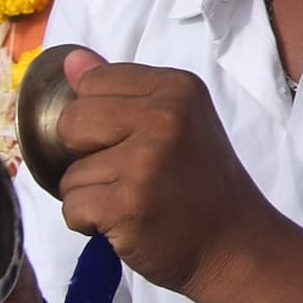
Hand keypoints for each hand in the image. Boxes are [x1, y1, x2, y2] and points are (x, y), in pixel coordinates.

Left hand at [47, 61, 277, 294]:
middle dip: (85, 154)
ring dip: (90, 195)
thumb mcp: (175, 121)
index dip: (99, 118)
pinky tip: (124, 222)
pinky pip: (71, 208)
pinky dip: (88, 223)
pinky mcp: (127, 204)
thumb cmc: (200, 182)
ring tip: (133, 200)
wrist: (234, 243)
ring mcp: (145, 161)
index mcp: (177, 87)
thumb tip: (70, 60)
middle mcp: (164, 116)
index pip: (93, 82)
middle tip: (127, 173)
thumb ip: (121, 89)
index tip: (130, 139)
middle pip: (72, 122)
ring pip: (69, 174)